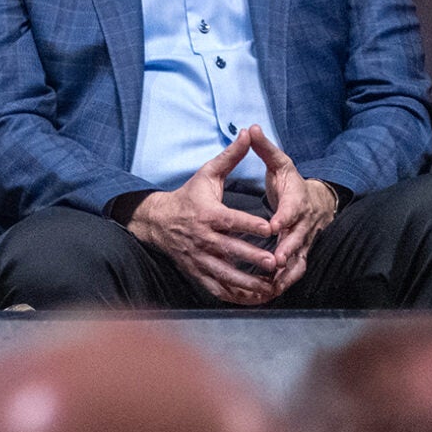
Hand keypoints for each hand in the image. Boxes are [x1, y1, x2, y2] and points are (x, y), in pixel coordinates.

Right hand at [125, 129, 281, 304]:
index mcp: (207, 214)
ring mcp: (199, 257)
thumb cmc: (189, 196)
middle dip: (252, 257)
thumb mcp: (207, 174)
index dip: (250, 225)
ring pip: (224, 273)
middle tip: (274, 262)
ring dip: (247, 281)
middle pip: (230, 249)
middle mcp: (202, 238)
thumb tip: (247, 132)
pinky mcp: (197, 271)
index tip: (270, 229)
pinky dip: (234, 295)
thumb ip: (231, 157)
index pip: (231, 220)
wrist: (157, 221)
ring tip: (269, 286)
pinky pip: (216, 287)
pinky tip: (253, 298)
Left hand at [248, 127, 338, 298]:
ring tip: (272, 283)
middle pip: (298, 239)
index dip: (284, 218)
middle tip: (274, 261)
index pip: (293, 210)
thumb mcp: (280, 163)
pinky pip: (296, 270)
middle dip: (287, 250)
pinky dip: (286, 281)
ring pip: (299, 259)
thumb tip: (251, 127)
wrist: (317, 199)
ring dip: (288, 271)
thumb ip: (265, 149)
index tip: (272, 226)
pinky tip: (271, 291)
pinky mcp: (302, 253)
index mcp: (298, 200)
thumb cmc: (291, 181)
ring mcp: (305, 240)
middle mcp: (305, 223)